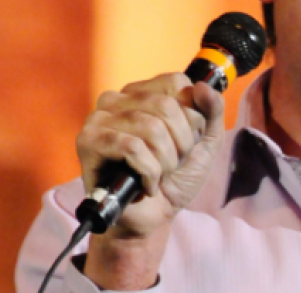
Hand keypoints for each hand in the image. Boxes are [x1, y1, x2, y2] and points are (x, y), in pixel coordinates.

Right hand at [76, 73, 225, 237]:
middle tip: (172, 164)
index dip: (192, 118)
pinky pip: (132, 148)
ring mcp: (99, 118)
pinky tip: (147, 184)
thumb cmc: (177, 176)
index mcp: (144, 92)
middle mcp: (118, 99)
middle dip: (181, 144)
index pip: (178, 84)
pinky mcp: (88, 142)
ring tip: (160, 175)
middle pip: (166, 106)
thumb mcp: (206, 141)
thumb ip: (213, 110)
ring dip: (166, 162)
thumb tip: (203, 86)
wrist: (155, 216)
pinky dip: (149, 172)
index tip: (186, 141)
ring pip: (151, 128)